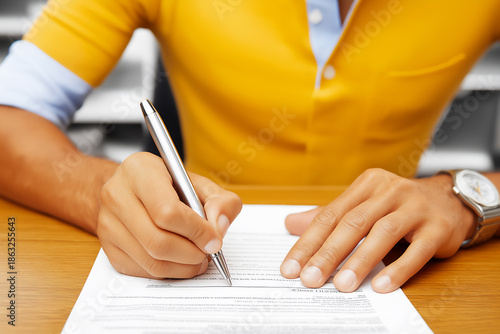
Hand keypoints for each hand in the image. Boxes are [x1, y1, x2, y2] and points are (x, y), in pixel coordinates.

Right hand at [97, 152, 241, 278]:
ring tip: (198, 258)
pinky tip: (180, 262)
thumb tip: (219, 228)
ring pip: (151, 261)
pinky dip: (169, 272)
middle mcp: (117, 196)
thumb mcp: (200, 183)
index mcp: (140, 171)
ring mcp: (107, 224)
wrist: (131, 188)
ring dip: (183, 267)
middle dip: (192, 253)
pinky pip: (142, 271)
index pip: (167, 212)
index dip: (196, 232)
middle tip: (208, 253)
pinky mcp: (108, 247)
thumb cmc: (168, 185)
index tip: (214, 240)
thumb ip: (221, 201)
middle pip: (158, 242)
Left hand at [280, 168, 475, 292]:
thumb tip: (291, 224)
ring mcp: (415, 208)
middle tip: (310, 279)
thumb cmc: (398, 205)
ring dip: (360, 261)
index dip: (309, 242)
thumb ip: (329, 215)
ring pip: (382, 233)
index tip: (291, 267)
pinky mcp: (438, 228)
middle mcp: (389, 191)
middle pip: (353, 223)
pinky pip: (416, 250)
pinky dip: (398, 269)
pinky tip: (382, 286)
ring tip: (342, 285)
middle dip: (328, 253)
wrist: (449, 201)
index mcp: (366, 185)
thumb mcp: (362, 204)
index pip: (330, 215)